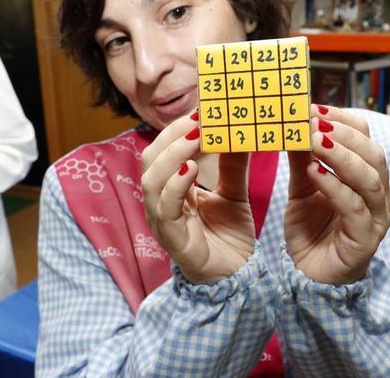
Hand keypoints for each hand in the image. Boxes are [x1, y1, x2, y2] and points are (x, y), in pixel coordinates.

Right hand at [142, 110, 254, 284]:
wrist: (239, 280)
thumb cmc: (229, 238)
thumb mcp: (233, 193)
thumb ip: (232, 164)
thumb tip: (239, 128)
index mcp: (172, 188)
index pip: (164, 149)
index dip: (179, 128)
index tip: (204, 109)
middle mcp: (161, 202)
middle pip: (150, 158)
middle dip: (172, 135)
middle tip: (200, 119)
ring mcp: (162, 221)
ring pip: (151, 180)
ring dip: (172, 155)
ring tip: (196, 138)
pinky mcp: (172, 239)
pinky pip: (165, 208)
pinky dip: (175, 187)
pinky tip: (190, 172)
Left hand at [284, 105, 389, 284]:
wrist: (308, 278)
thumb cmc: (311, 231)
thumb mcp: (301, 187)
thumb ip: (301, 157)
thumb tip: (293, 122)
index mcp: (366, 176)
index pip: (365, 137)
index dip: (342, 120)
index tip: (314, 107)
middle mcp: (378, 195)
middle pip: (373, 154)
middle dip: (343, 134)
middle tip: (313, 121)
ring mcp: (375, 218)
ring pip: (370, 179)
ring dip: (342, 156)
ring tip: (314, 141)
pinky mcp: (364, 240)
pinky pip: (354, 208)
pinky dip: (334, 187)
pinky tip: (314, 173)